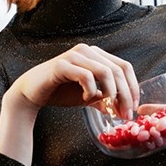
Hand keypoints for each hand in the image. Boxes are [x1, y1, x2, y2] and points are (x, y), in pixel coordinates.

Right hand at [0, 44, 138, 165]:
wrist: (32, 93)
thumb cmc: (60, 91)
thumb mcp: (89, 96)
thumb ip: (105, 100)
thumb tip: (123, 110)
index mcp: (97, 55)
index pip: (124, 66)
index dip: (133, 87)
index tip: (133, 107)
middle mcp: (88, 51)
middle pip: (118, 70)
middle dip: (125, 95)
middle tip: (124, 114)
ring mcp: (75, 55)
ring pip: (105, 71)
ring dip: (110, 93)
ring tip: (105, 106)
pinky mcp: (62, 64)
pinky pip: (86, 76)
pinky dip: (90, 90)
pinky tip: (85, 99)